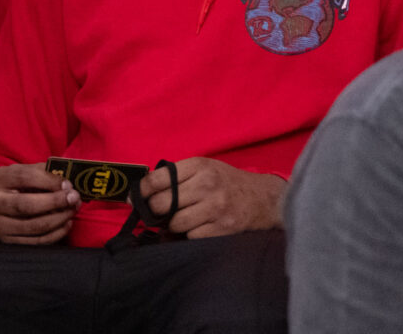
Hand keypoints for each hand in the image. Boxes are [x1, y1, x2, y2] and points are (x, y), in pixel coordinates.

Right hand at [0, 163, 80, 244]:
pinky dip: (56, 233)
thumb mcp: (25, 173)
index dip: (49, 181)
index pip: (24, 177)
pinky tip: (66, 223)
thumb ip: (44, 173)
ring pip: (34, 226)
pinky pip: (36, 241)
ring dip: (59, 218)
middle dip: (55, 202)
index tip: (68, 184)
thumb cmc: (18, 186)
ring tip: (72, 210)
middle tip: (74, 198)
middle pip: (27, 205)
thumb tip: (66, 182)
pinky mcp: (7, 241)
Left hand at [137, 157, 285, 238]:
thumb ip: (178, 175)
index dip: (142, 191)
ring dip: (172, 225)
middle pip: (162, 204)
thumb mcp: (204, 167)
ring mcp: (216, 208)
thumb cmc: (227, 182)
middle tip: (155, 213)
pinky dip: (189, 235)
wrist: (264, 198)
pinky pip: (192, 237)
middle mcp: (206, 185)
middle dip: (154, 210)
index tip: (137, 197)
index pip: (157, 179)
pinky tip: (194, 228)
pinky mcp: (223, 228)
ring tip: (177, 220)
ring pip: (175, 223)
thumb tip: (145, 191)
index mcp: (198, 166)